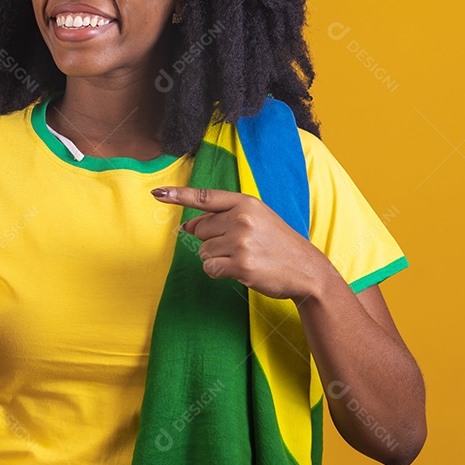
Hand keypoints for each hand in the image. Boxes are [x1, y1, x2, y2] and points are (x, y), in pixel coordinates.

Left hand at [151, 186, 335, 302]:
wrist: (306, 269)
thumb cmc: (276, 243)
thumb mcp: (254, 220)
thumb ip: (221, 218)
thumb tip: (186, 225)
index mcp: (245, 203)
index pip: (204, 197)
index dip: (178, 195)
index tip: (158, 193)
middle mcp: (241, 219)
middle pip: (200, 229)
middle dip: (212, 240)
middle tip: (240, 245)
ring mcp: (241, 242)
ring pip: (203, 251)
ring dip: (217, 258)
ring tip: (243, 257)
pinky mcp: (240, 264)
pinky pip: (210, 268)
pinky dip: (219, 271)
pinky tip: (239, 270)